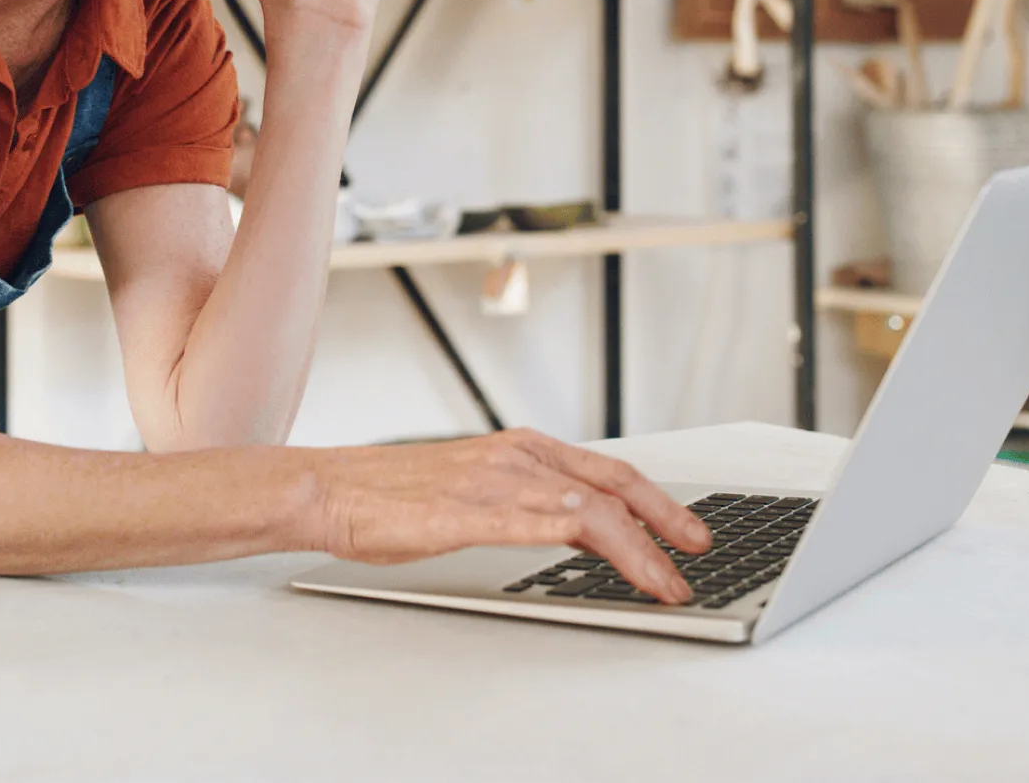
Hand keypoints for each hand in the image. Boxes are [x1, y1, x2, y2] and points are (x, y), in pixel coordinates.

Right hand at [303, 428, 712, 603]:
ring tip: (667, 579)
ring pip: (592, 506)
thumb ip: (515, 502)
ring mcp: (497, 482)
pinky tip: (616, 562)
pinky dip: (597, 543)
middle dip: (666, 518)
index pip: (605, 469)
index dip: (653, 500)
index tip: (683, 529)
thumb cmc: (388, 496)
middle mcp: (516, 457)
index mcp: (517, 448)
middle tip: (698, 550)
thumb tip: (558, 527)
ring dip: (641, 546)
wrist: (331, 490)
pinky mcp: (474, 513)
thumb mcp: (467, 490)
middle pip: (613, 483)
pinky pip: (548, 523)